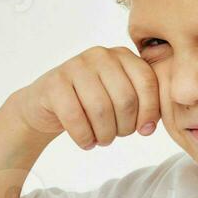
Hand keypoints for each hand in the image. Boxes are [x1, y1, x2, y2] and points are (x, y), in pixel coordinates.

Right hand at [14, 46, 160, 148]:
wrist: (47, 103)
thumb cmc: (91, 103)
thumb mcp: (120, 98)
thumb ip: (142, 104)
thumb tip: (148, 127)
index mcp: (122, 55)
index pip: (147, 82)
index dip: (150, 112)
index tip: (144, 130)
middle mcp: (100, 55)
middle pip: (126, 100)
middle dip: (125, 127)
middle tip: (116, 136)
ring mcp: (76, 66)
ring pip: (101, 110)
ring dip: (105, 135)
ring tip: (101, 140)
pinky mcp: (55, 83)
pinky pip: (75, 117)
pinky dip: (84, 137)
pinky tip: (86, 142)